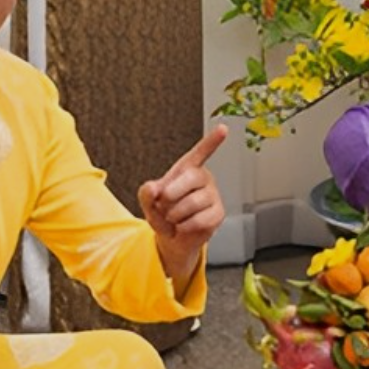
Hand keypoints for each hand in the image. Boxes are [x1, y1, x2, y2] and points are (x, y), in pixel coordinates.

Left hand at [140, 125, 227, 290]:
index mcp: (187, 170)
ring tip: (175, 218)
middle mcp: (203, 179)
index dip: (212, 141)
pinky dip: (185, 227)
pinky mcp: (218, 213)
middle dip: (171, 194)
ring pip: (193, 203)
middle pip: (191, 177)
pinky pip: (200, 220)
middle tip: (165, 204)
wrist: (173, 239)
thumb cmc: (164, 214)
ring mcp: (213, 196)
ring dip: (175, 215)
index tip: (223, 129)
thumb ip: (146, 193)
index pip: (200, 152)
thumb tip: (153, 188)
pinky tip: (184, 226)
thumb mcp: (149, 203)